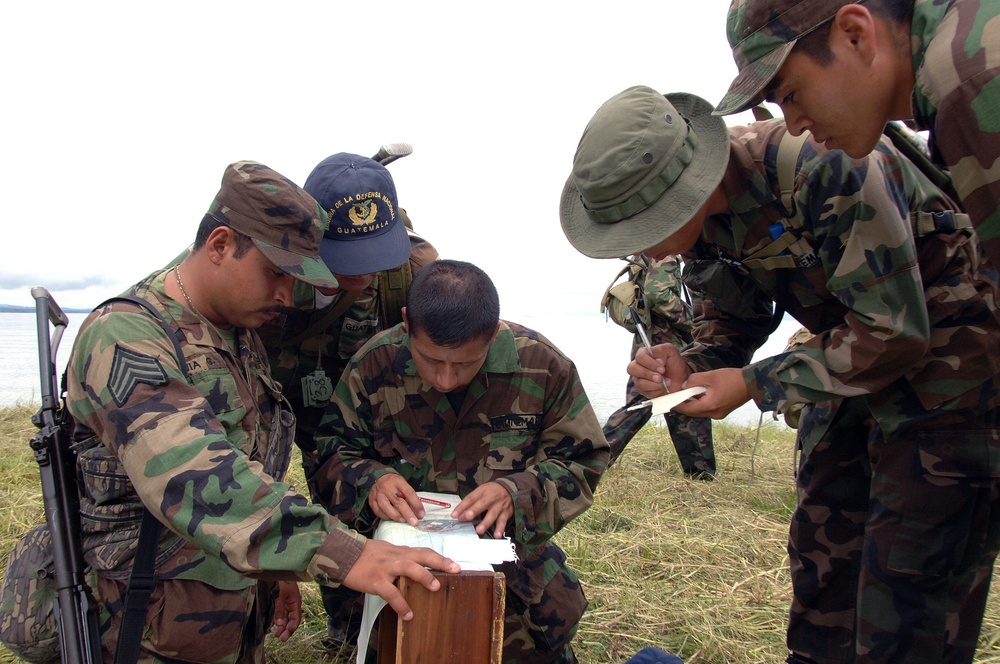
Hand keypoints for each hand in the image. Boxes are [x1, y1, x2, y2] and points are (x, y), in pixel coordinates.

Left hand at [271, 581, 301, 641]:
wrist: (276, 569)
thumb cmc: (281, 580)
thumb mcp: (280, 595)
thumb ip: (279, 609)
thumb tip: (279, 624)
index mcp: (296, 601)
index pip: (296, 618)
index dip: (292, 627)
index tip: (286, 635)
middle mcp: (292, 603)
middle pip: (291, 619)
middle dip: (286, 629)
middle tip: (281, 638)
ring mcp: (285, 602)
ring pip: (285, 617)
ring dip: (281, 625)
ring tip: (275, 634)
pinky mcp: (279, 600)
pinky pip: (280, 612)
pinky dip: (278, 619)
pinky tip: (274, 625)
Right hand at [342, 539, 460, 620]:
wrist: (342, 554)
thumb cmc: (365, 554)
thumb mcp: (385, 550)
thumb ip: (400, 555)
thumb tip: (415, 561)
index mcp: (399, 551)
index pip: (423, 551)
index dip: (440, 557)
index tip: (455, 564)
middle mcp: (395, 556)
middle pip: (421, 555)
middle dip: (440, 561)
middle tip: (456, 569)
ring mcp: (386, 568)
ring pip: (408, 568)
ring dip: (423, 576)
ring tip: (436, 587)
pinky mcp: (375, 580)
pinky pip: (390, 592)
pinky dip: (400, 603)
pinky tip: (408, 614)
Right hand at [370, 474, 423, 525]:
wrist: (378, 478)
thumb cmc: (394, 483)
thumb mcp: (403, 484)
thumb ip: (409, 496)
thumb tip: (417, 512)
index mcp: (398, 481)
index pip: (409, 493)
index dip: (416, 504)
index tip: (421, 513)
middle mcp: (387, 487)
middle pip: (398, 502)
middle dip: (408, 514)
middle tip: (414, 522)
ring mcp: (377, 494)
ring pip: (386, 508)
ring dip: (396, 517)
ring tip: (403, 521)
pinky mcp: (371, 501)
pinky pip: (378, 512)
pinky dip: (386, 517)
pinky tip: (392, 518)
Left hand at [452, 483, 512, 537]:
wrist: (510, 488)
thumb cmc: (491, 491)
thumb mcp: (481, 491)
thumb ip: (471, 501)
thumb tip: (459, 513)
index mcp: (482, 492)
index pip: (470, 498)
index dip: (462, 506)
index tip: (454, 515)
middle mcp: (491, 498)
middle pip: (482, 504)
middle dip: (474, 511)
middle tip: (467, 517)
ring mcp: (499, 506)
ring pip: (493, 514)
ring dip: (486, 523)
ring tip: (479, 530)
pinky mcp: (506, 513)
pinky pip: (503, 521)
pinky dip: (500, 529)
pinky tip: (497, 535)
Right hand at [628, 344, 690, 397]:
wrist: (679, 378)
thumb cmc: (673, 363)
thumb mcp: (670, 351)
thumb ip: (662, 351)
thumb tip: (658, 360)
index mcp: (643, 354)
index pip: (640, 357)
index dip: (650, 363)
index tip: (662, 369)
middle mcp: (637, 365)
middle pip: (632, 369)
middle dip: (648, 374)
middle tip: (661, 377)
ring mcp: (638, 378)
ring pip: (639, 382)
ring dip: (655, 384)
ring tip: (666, 382)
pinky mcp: (642, 390)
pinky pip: (645, 392)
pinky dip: (656, 391)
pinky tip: (663, 387)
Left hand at [673, 368, 750, 418]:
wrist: (751, 383)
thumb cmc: (731, 378)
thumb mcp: (711, 376)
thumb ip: (694, 380)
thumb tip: (684, 385)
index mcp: (709, 406)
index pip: (687, 409)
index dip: (676, 404)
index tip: (668, 399)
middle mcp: (713, 414)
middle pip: (693, 412)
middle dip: (683, 405)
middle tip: (675, 396)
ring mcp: (719, 414)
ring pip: (700, 411)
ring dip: (692, 404)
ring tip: (686, 394)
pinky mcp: (723, 412)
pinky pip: (707, 410)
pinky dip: (701, 404)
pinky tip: (699, 395)